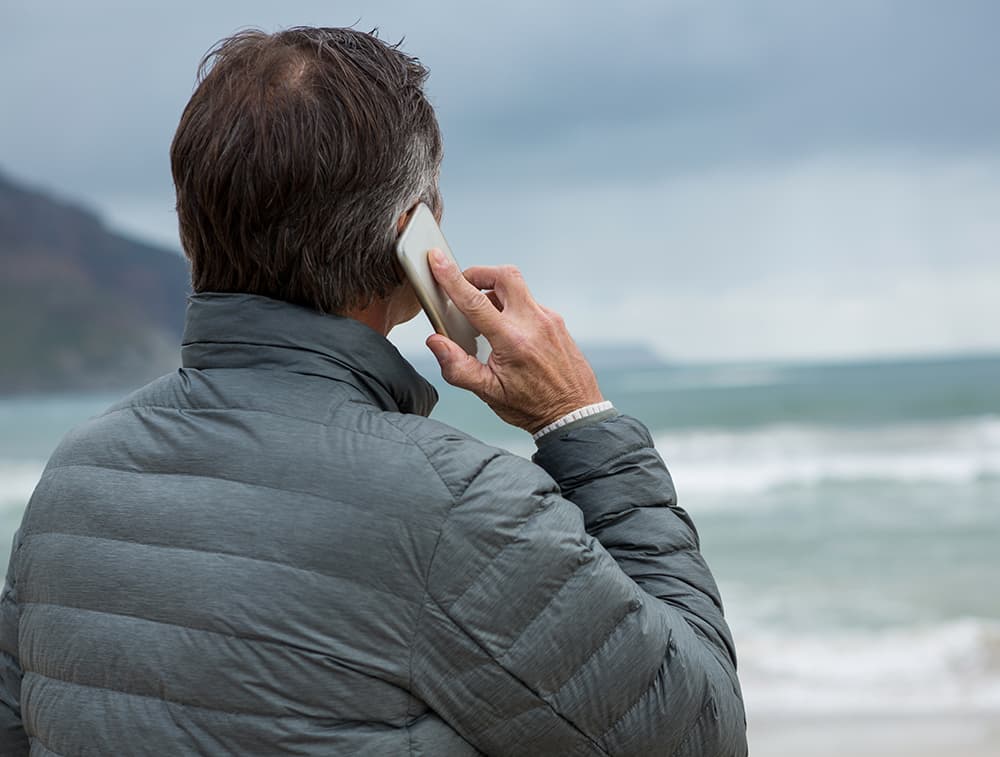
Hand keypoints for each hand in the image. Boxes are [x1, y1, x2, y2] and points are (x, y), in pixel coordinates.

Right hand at [425, 249, 603, 433]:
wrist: (573, 414)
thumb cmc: (532, 407)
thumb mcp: (488, 393)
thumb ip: (458, 367)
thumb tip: (436, 342)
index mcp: (512, 340)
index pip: (475, 300)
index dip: (451, 277)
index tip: (437, 260)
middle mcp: (533, 323)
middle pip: (504, 275)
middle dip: (480, 273)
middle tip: (465, 286)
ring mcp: (549, 320)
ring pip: (518, 288)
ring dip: (496, 292)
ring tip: (484, 318)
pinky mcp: (557, 323)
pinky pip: (530, 303)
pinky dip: (513, 308)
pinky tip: (507, 331)